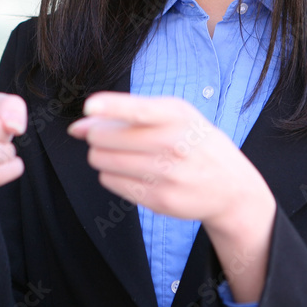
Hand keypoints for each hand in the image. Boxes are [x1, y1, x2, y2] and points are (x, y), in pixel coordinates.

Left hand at [67, 91, 275, 302]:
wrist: (230, 186)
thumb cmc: (192, 141)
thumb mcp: (172, 116)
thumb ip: (124, 114)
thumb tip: (76, 127)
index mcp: (177, 116)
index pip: (140, 110)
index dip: (111, 106)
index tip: (90, 106)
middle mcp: (174, 145)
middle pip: (105, 138)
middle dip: (97, 135)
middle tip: (109, 136)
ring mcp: (167, 175)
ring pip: (103, 161)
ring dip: (101, 155)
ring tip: (121, 153)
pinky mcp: (159, 200)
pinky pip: (111, 182)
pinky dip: (111, 174)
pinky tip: (131, 171)